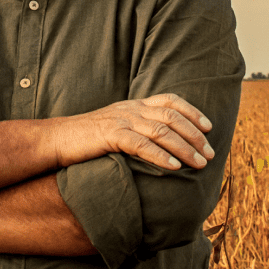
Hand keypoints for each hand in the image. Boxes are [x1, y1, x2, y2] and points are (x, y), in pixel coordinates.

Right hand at [54, 93, 213, 171]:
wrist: (58, 138)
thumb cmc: (89, 138)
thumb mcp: (118, 127)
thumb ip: (138, 129)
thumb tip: (163, 145)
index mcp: (135, 105)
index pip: (171, 101)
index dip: (193, 113)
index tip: (209, 128)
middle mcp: (131, 109)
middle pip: (172, 117)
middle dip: (195, 135)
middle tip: (210, 154)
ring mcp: (121, 120)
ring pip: (161, 131)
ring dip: (184, 148)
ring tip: (199, 164)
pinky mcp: (110, 135)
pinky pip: (140, 144)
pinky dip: (159, 156)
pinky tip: (173, 167)